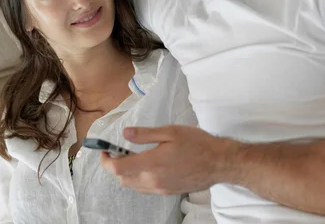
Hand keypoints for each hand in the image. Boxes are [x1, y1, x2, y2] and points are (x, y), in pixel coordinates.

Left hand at [101, 125, 239, 194]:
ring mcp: (160, 189)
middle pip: (122, 179)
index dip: (105, 160)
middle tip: (118, 150)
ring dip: (126, 173)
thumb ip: (144, 134)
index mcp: (151, 164)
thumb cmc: (196, 143)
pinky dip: (138, 178)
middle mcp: (153, 180)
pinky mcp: (168, 192)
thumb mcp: (169, 131)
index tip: (104, 149)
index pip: (117, 168)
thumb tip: (124, 133)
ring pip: (132, 185)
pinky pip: (145, 188)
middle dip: (115, 165)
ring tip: (132, 157)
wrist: (219, 163)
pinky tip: (147, 165)